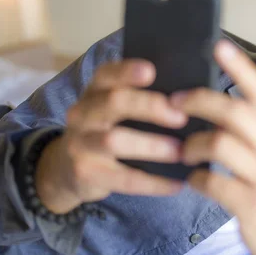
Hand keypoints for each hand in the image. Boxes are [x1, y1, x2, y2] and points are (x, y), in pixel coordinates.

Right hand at [36, 59, 186, 213]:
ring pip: (114, 140)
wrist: (67, 168)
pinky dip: (153, 182)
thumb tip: (189, 97)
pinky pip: (123, 178)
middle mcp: (83, 113)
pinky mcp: (85, 173)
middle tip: (181, 118)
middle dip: (150, 107)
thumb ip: (141, 98)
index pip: (107, 73)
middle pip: (114, 102)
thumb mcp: (114, 109)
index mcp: (95, 91)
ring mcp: (80, 143)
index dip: (127, 70)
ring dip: (152, 145)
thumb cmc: (108, 129)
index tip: (151, 71)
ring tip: (181, 152)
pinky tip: (176, 184)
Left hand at [171, 41, 255, 254]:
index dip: (240, 67)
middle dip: (200, 101)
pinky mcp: (252, 204)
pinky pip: (213, 182)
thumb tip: (209, 102)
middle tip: (175, 102)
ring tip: (184, 152)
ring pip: (221, 144)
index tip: (218, 45)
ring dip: (192, 145)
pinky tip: (194, 180)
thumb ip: (253, 129)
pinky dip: (196, 179)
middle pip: (236, 112)